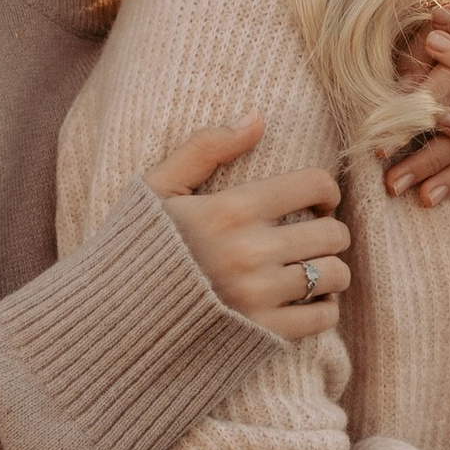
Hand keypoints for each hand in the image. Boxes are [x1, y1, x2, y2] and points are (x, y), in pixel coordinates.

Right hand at [147, 117, 350, 340]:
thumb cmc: (138, 247)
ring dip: (331, 270)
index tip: (318, 202)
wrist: (115, 317)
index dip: (326, 190)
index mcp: (230, 210)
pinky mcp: (262, 333)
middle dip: (330, 230)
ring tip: (311, 270)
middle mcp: (250, 252)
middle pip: (332, 232)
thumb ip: (205, 147)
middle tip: (312, 237)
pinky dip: (324, 308)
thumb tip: (257, 117)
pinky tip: (305, 301)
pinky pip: (323, 317)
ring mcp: (258, 295)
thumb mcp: (158, 188)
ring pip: (334, 275)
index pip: (314, 184)